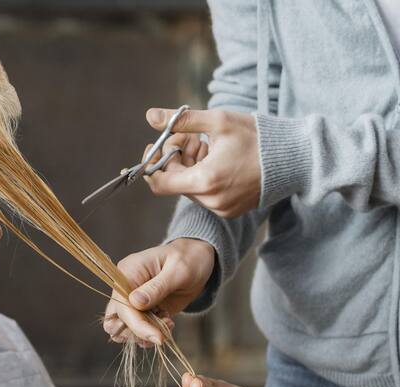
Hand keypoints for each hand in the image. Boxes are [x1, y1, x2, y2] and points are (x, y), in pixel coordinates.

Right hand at [103, 238, 214, 345]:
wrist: (197, 261)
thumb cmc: (189, 260)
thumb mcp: (178, 270)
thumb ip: (157, 287)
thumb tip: (136, 302)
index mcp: (127, 272)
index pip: (121, 305)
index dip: (137, 325)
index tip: (158, 337)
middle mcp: (124, 288)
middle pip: (114, 321)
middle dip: (138, 333)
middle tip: (162, 332)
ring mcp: (131, 301)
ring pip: (122, 329)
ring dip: (144, 335)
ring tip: (168, 324)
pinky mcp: (140, 311)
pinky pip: (136, 330)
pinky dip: (150, 334)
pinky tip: (167, 323)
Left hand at [143, 108, 260, 218]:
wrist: (296, 158)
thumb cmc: (258, 137)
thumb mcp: (218, 121)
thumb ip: (182, 121)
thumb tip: (150, 116)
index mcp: (205, 181)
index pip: (159, 183)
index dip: (152, 164)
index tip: (156, 146)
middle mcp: (211, 201)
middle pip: (175, 183)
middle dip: (176, 158)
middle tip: (191, 137)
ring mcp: (222, 209)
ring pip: (190, 188)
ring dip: (190, 167)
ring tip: (208, 146)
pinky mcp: (231, 210)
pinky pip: (206, 194)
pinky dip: (204, 177)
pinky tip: (219, 160)